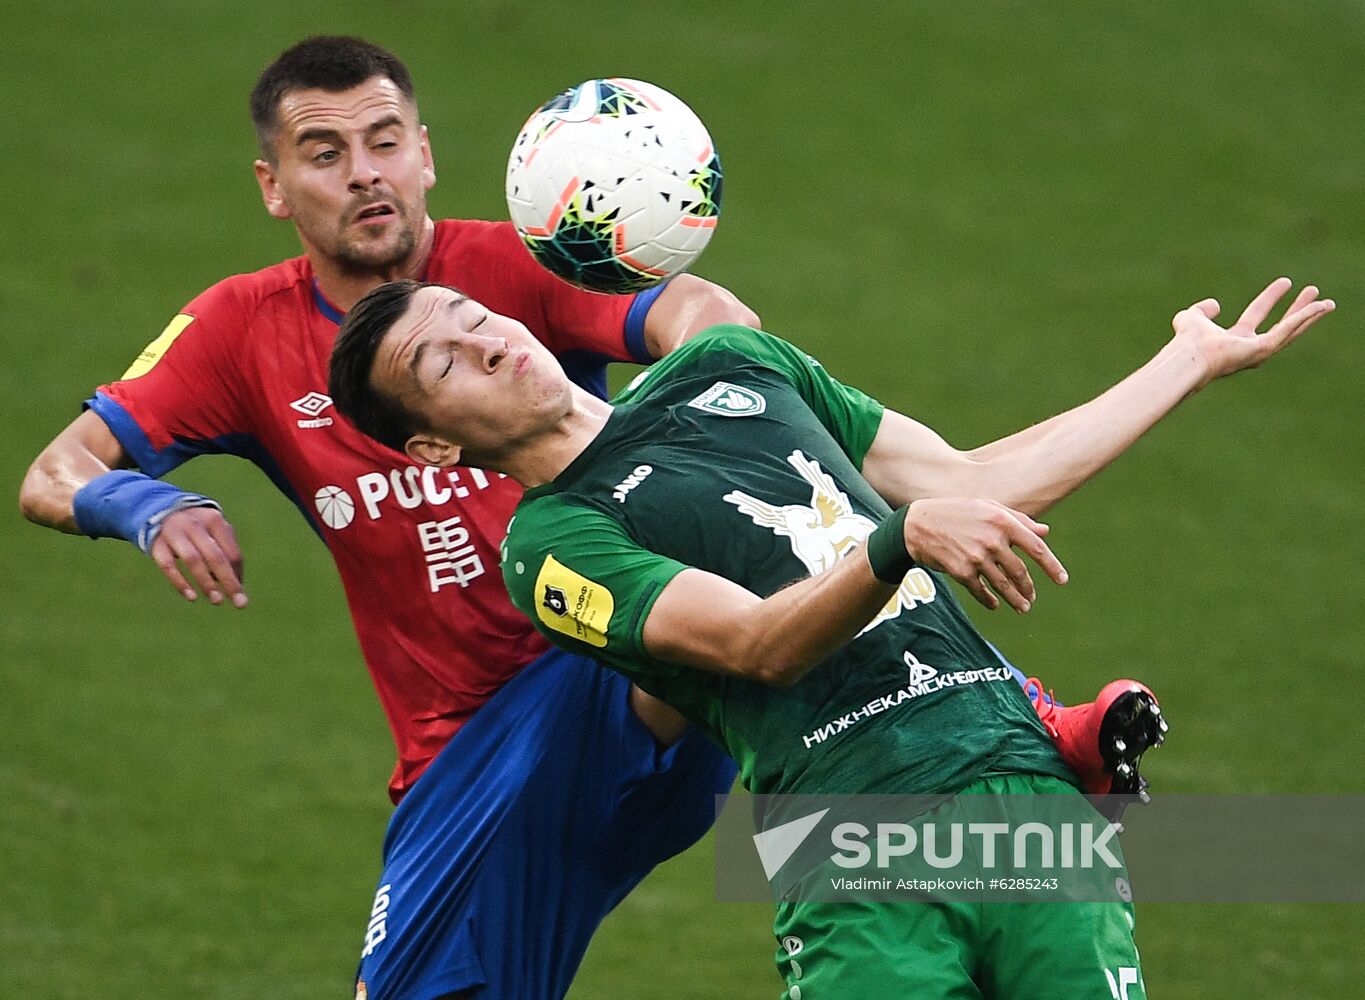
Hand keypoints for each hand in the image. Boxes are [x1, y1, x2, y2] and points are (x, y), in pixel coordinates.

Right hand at [149, 506, 247, 607]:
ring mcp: (174, 533)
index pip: (231, 552)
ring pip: (192, 560)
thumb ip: (227, 553)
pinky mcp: (156, 544)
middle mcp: (194, 525)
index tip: (240, 593)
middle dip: (228, 581)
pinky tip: (192, 597)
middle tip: (239, 603)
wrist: (161, 510)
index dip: (237, 574)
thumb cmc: (198, 528)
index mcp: (214, 520)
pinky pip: (168, 565)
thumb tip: (238, 584)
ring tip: (217, 601)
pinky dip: (180, 582)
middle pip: (215, 556)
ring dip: (206, 583)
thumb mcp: (215, 532)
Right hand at [903, 498, 1066, 611]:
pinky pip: (981, 591)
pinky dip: (990, 601)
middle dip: (1028, 588)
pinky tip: (995, 605)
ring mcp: (976, 557)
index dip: (1052, 566)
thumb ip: (1018, 519)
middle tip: (1031, 598)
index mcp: (1002, 521)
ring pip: (1003, 585)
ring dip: (1015, 599)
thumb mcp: (987, 507)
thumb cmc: (956, 512)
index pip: (1035, 547)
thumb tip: (1045, 531)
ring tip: (1023, 607)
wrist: (917, 525)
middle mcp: (992, 540)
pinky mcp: (961, 571)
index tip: (1062, 580)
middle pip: (1019, 572)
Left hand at [1173, 277, 1334, 389]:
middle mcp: (1249, 347)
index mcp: (1234, 339)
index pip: (1256, 315)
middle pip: (1280, 325)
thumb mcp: (1191, 317)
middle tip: (1314, 291)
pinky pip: (1288, 331)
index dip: (1270, 298)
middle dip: (1298, 309)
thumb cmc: (1187, 341)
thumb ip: (1202, 310)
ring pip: (1290, 332)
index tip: (1286, 282)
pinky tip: (1319, 308)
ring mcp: (1258, 351)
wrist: (1190, 353)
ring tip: (1328, 303)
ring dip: (1309, 316)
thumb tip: (1215, 304)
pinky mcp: (1264, 350)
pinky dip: (1304, 318)